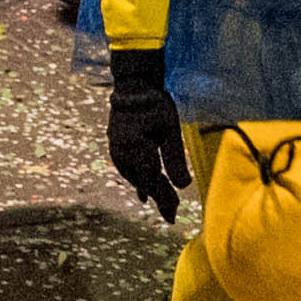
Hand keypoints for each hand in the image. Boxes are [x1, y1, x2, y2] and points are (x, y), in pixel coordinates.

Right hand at [106, 46, 190, 220]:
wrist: (132, 85)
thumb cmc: (155, 104)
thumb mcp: (171, 129)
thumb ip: (175, 159)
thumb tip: (184, 187)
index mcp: (137, 147)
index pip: (152, 180)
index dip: (163, 198)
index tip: (174, 214)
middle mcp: (123, 152)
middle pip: (142, 181)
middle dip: (157, 198)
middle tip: (172, 215)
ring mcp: (117, 150)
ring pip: (133, 177)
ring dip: (147, 190)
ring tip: (161, 204)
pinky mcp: (116, 148)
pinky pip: (127, 170)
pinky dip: (137, 181)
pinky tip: (143, 192)